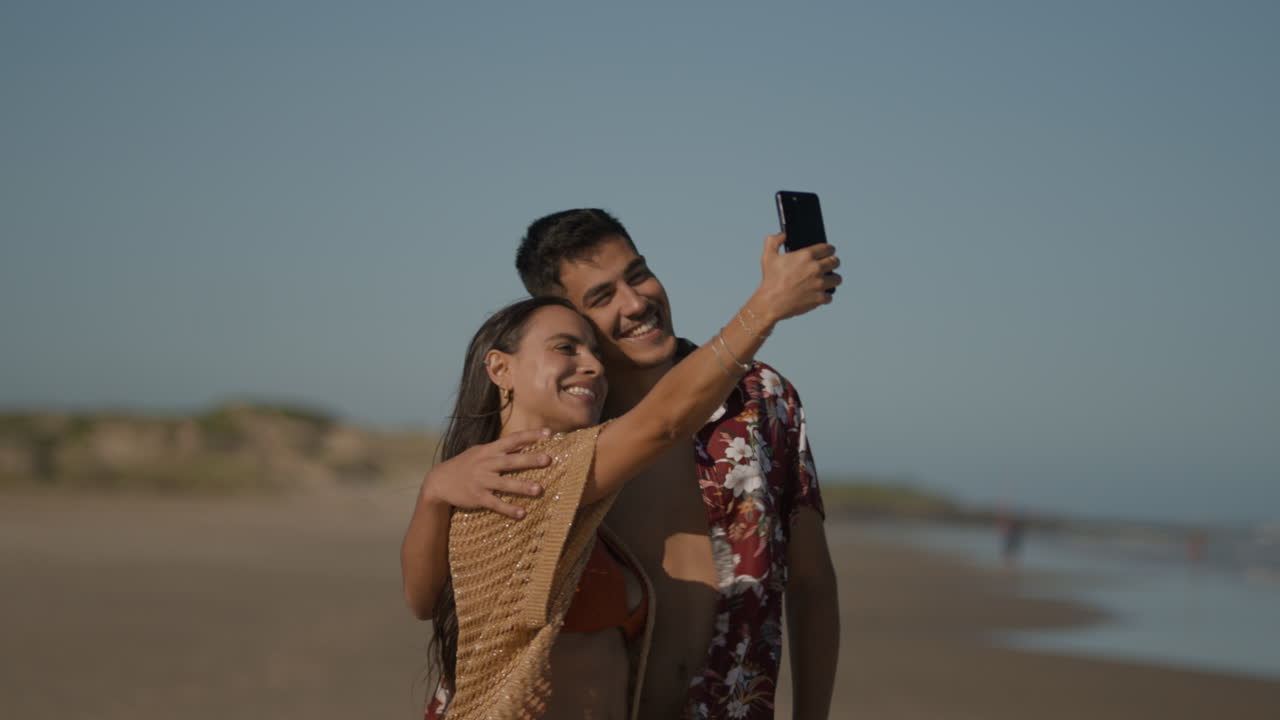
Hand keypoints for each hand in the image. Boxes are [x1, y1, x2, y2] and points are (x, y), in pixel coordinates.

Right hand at [420, 428, 551, 517]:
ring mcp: (481, 481)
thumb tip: (523, 444)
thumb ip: (500, 449)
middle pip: (511, 461)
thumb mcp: (480, 452)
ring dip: (522, 486)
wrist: (439, 481)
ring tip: (539, 490)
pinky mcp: (477, 497)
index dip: (530, 435)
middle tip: (548, 459)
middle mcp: (486, 464)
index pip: (512, 439)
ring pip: (504, 484)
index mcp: (489, 450)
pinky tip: (522, 513)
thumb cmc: (466, 465)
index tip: (548, 433)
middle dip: (530, 460)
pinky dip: (508, 509)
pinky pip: (495, 504)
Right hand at [752, 233, 841, 323]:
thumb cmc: (769, 279)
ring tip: (828, 281)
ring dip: (833, 279)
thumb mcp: (768, 256)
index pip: (828, 248)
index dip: (829, 250)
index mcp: (806, 255)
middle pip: (835, 262)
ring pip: (837, 279)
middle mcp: (816, 268)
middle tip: (829, 266)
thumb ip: (774, 241)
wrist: (770, 303)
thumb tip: (783, 235)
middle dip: (833, 262)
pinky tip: (819, 295)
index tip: (829, 252)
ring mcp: (819, 284)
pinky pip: (830, 296)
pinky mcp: (820, 298)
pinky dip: (825, 296)